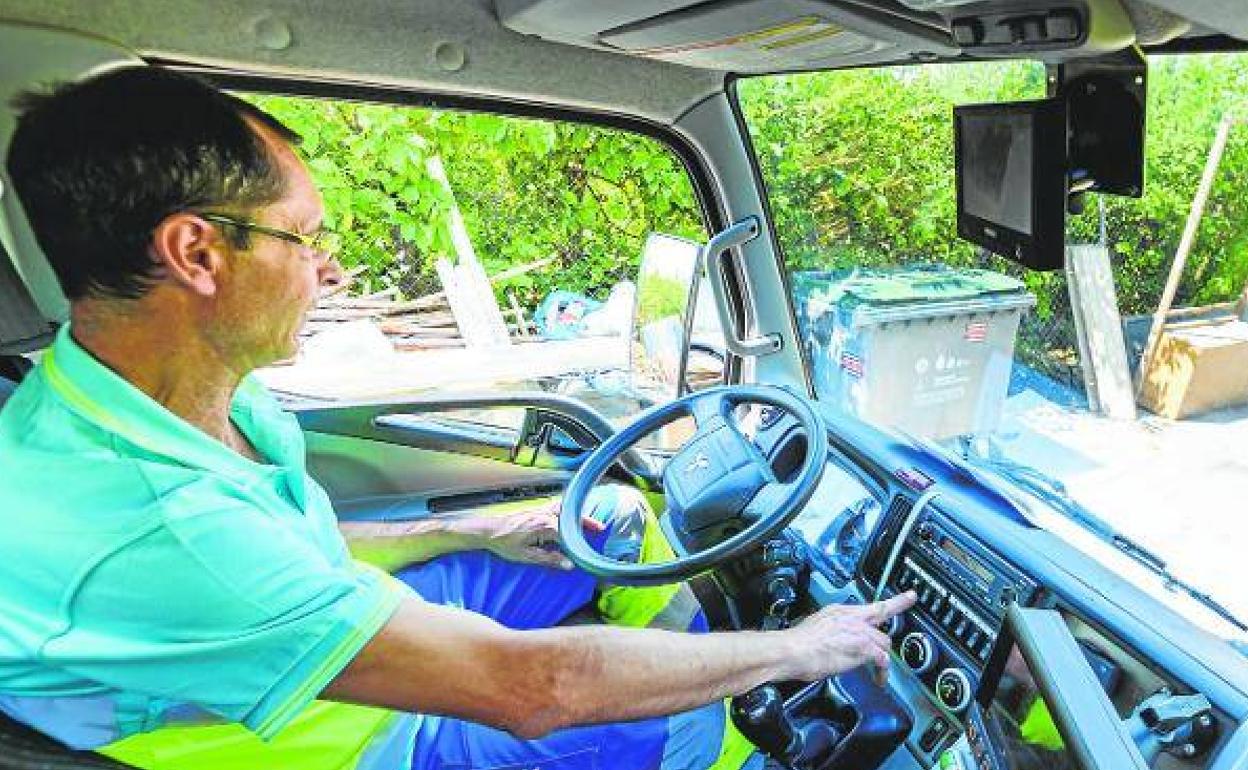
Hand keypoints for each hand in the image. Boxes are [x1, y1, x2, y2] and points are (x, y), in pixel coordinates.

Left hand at [474, 500, 605, 569]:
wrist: (487, 530)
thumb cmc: (504, 543)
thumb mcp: (526, 556)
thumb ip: (549, 559)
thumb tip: (569, 565)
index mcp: (545, 526)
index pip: (569, 534)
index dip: (579, 543)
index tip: (588, 552)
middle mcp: (545, 515)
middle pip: (571, 516)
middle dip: (586, 522)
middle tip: (600, 528)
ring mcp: (540, 511)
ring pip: (564, 508)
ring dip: (576, 513)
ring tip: (588, 520)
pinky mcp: (536, 510)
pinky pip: (556, 506)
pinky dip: (566, 509)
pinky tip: (569, 514)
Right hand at [783, 591, 915, 684]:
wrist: (790, 651)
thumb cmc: (796, 644)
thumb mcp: (816, 627)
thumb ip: (832, 630)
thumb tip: (836, 640)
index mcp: (839, 611)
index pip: (871, 605)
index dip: (895, 601)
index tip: (909, 596)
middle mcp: (851, 617)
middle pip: (883, 623)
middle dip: (887, 637)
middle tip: (897, 640)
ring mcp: (858, 630)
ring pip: (884, 642)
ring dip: (882, 658)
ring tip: (877, 672)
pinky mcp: (862, 647)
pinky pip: (882, 659)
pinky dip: (882, 672)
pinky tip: (879, 679)